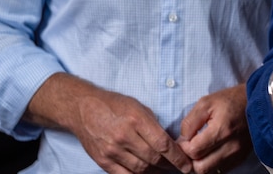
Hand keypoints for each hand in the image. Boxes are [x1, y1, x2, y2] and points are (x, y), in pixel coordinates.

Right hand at [26, 73, 191, 173]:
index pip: (162, 144)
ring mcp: (112, 150)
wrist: (84, 108)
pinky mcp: (103, 160)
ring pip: (141, 169)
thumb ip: (154, 125)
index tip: (188, 165)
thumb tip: (172, 144)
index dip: (178, 158)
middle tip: (179, 168)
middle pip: (153, 159)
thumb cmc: (115, 105)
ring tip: (165, 170)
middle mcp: (124, 136)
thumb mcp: (139, 107)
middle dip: (169, 166)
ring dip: (156, 173)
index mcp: (136, 119)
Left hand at [177, 84, 251, 173]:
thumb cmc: (230, 100)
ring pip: (210, 172)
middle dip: (191, 160)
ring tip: (200, 150)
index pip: (194, 151)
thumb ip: (190, 122)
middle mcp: (231, 146)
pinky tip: (211, 152)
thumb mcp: (206, 103)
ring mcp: (237, 154)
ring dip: (201, 164)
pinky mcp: (240, 158)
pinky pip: (221, 170)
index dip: (184, 147)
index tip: (184, 139)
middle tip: (190, 148)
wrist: (257, 102)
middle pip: (201, 168)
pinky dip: (212, 164)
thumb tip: (182, 140)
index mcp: (222, 130)